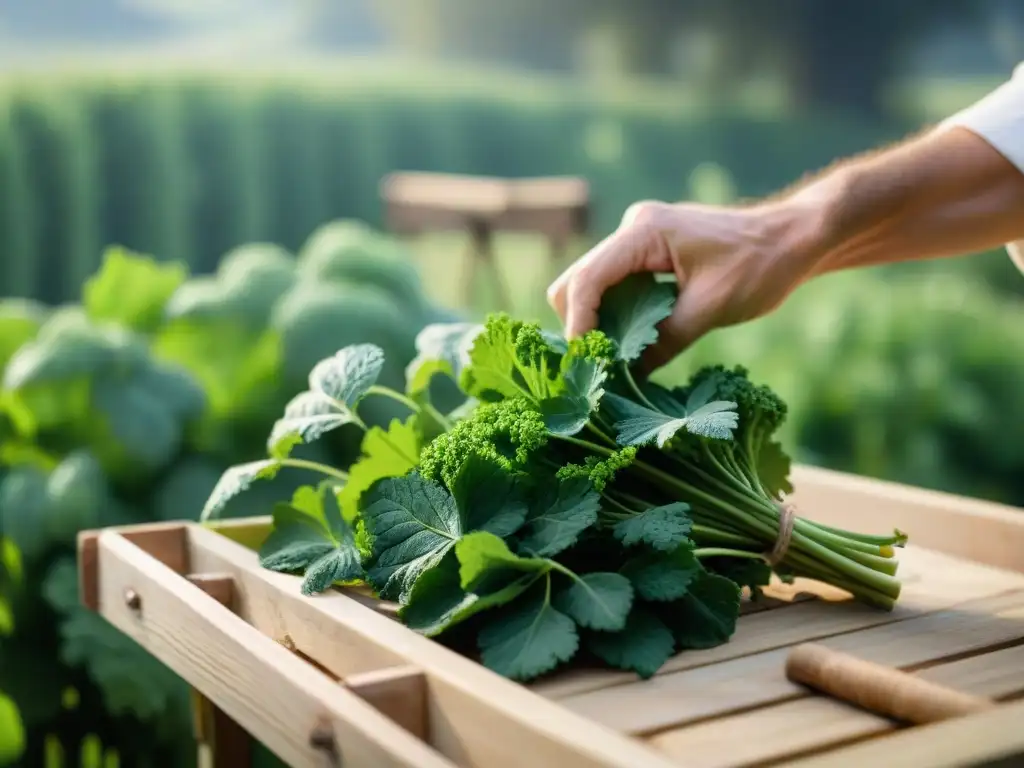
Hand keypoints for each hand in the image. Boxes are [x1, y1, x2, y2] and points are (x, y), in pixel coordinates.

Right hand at [546, 199, 823, 370]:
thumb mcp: (710, 309)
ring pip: (591, 286)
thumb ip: (663, 341)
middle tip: (598, 367)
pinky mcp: (648, 254)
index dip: (578, 324)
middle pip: (577, 281)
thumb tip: (627, 378)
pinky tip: (632, 345)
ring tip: (614, 361)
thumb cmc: (760, 266)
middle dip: (581, 325)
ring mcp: (638, 240)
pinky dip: (616, 317)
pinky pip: (615, 288)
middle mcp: (633, 230)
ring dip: (598, 323)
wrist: (793, 238)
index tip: (585, 363)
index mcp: (644, 232)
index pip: (587, 279)